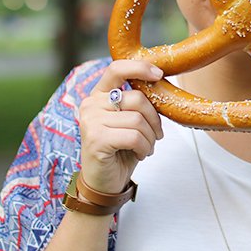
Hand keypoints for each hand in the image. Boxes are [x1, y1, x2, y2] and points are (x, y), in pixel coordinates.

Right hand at [78, 60, 164, 197]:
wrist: (104, 183)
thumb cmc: (120, 150)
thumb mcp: (129, 122)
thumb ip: (137, 103)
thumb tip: (159, 84)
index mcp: (98, 95)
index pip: (117, 69)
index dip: (139, 68)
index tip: (158, 74)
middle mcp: (90, 104)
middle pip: (136, 98)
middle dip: (154, 119)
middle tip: (156, 135)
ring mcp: (91, 121)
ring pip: (138, 120)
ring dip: (150, 137)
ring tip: (146, 147)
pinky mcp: (96, 139)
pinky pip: (134, 137)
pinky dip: (144, 147)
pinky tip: (140, 154)